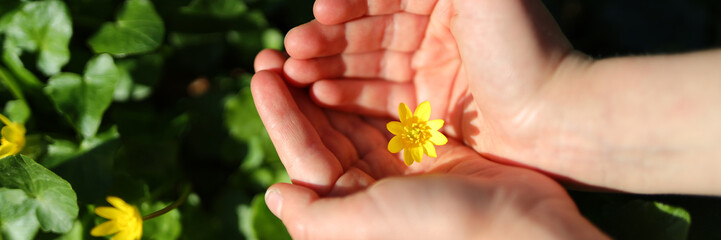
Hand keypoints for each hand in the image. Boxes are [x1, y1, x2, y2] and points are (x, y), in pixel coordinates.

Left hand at [252, 49, 605, 239]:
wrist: (521, 229)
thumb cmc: (440, 228)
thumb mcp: (366, 222)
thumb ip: (314, 217)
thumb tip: (273, 195)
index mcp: (348, 209)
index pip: (302, 153)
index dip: (279, 113)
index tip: (261, 73)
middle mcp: (368, 190)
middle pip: (322, 134)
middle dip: (296, 94)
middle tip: (274, 52)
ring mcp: (399, 170)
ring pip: (350, 119)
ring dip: (326, 84)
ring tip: (303, 48)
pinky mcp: (429, 152)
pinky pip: (386, 114)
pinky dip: (366, 88)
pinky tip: (351, 61)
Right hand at [281, 0, 602, 187]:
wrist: (558, 119)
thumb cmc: (524, 49)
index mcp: (447, 0)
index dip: (349, 2)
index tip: (320, 9)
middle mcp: (437, 32)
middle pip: (369, 30)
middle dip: (328, 38)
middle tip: (292, 49)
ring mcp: (431, 72)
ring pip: (367, 64)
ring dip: (329, 66)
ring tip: (294, 72)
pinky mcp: (428, 109)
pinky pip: (378, 98)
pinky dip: (348, 94)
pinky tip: (320, 95)